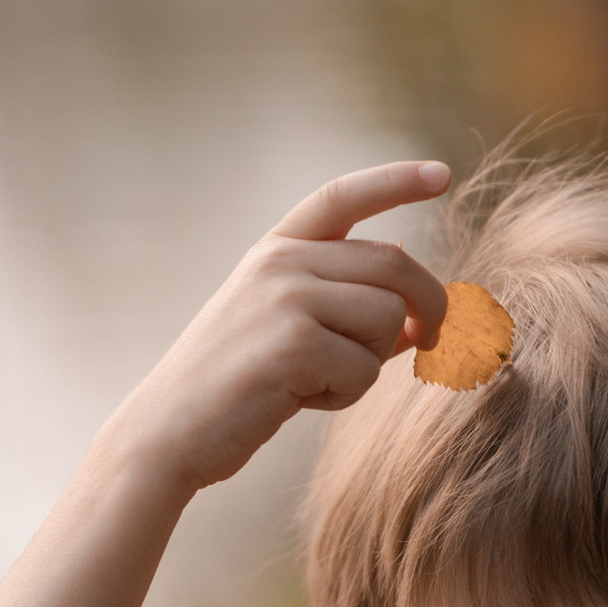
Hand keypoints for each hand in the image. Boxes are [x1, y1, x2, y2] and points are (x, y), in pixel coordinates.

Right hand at [108, 161, 452, 491]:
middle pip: (395, 264)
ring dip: (371, 363)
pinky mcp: (294, 343)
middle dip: (431, 306)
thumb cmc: (234, 387)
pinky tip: (297, 399)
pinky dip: (345, 395)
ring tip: (319, 381)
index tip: (440, 174)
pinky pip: (366, 369)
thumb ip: (345, 305)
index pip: (342, 196)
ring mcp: (285, 297)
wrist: (167, 432)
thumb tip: (417, 296)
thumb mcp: (286, 328)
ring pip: (389, 318)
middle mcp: (280, 261)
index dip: (395, 181)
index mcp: (275, 249)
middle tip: (433, 341)